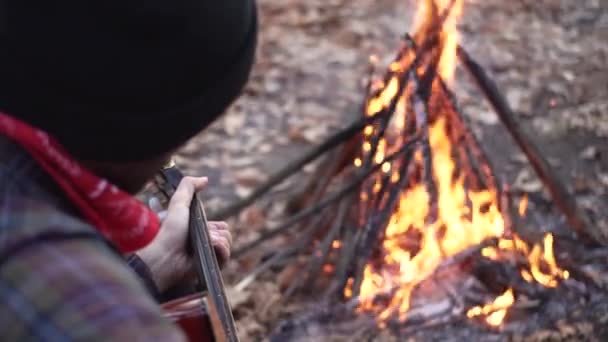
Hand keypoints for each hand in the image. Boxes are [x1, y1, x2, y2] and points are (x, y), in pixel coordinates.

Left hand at [138, 176, 232, 291]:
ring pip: (227, 242)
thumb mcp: (178, 203)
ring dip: (217, 240)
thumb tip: (205, 179)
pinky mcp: (211, 267)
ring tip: (203, 243)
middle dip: (217, 233)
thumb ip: (188, 186)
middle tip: (202, 235)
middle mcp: (205, 243)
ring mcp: (209, 256)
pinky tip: (210, 249)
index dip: (215, 225)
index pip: (221, 227)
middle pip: (226, 233)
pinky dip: (220, 250)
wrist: (165, 256)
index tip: (203, 226)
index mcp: (199, 231)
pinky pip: (226, 255)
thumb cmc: (169, 231)